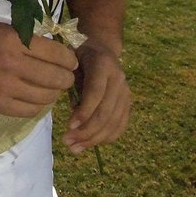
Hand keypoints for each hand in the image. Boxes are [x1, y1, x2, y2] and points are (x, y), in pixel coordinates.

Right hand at [0, 23, 77, 116]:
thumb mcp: (5, 30)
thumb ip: (30, 40)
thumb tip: (60, 52)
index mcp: (14, 41)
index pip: (56, 54)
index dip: (70, 59)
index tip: (72, 62)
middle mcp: (12, 64)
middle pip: (55, 77)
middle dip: (67, 78)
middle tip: (67, 77)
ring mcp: (5, 87)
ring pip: (46, 96)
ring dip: (55, 93)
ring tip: (54, 89)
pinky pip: (30, 110)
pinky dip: (40, 105)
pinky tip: (39, 98)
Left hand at [63, 37, 130, 152]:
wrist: (102, 48)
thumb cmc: (80, 56)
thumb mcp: (70, 62)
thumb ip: (69, 83)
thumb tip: (73, 114)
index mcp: (103, 64)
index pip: (96, 92)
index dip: (84, 111)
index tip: (69, 126)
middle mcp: (119, 79)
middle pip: (106, 112)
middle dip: (86, 131)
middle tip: (67, 141)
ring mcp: (126, 92)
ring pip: (114, 123)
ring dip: (94, 139)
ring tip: (74, 148)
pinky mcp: (128, 103)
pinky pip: (120, 126)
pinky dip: (106, 138)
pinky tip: (89, 144)